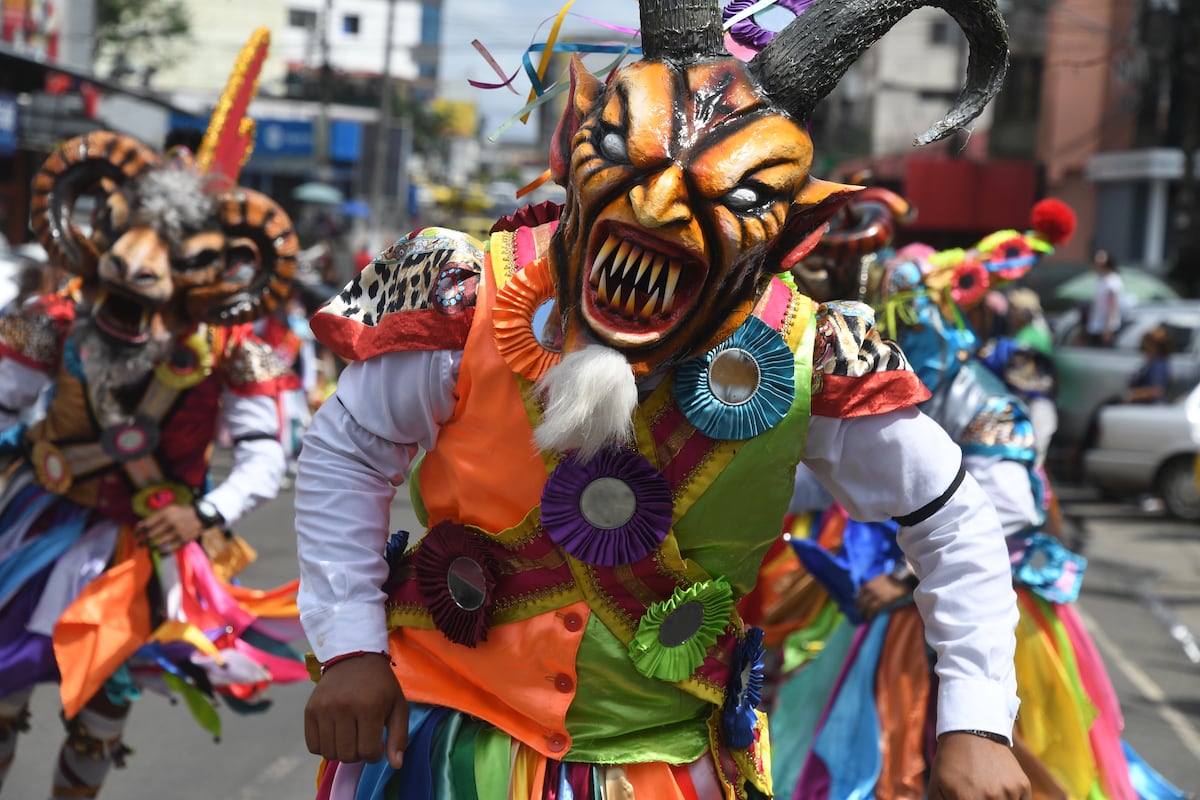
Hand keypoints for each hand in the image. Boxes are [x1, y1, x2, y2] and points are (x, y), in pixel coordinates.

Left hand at [134, 504, 204, 554]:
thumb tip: (140, 525)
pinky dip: (163, 553)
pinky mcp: (183, 540)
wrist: (202, 515)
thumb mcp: (169, 509)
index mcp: (165, 514)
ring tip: (148, 549)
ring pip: (158, 544)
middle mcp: (170, 523)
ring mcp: (177, 532)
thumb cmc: (182, 512)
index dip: (138, 531)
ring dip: (151, 548)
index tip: (134, 535)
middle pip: (150, 535)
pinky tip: (159, 553)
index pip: (146, 524)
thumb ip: (156, 516)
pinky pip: (170, 550)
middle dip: (142, 541)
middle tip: (139, 544)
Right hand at [304, 652, 407, 767]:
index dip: (375, 754)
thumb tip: (396, 765)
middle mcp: (343, 708)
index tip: (378, 743)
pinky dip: (325, 747)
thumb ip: (399, 737)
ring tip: (350, 737)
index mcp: (368, 707)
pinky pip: (313, 746)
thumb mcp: (398, 706)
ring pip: (330, 753)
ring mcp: (323, 709)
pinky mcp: (309, 710)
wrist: (354, 656)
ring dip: (342, 752)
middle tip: (364, 739)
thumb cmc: (380, 685)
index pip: (369, 752)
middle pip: (348, 755)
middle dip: (359, 754)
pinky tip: (335, 735)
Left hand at [855, 574, 910, 620]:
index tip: (858, 606)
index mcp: (868, 584)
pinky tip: (869, 618)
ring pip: (864, 606)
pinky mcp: (881, 601)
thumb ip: (871, 584)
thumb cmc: (891, 579)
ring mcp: (875, 596)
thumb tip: (868, 590)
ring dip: (863, 613)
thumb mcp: (878, 579)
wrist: (901, 579)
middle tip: (860, 613)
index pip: (858, 595)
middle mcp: (869, 590)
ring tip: (864, 617)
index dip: (857, 601)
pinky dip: (869, 615)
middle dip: (858, 608)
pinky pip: (872, 610)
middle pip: (859, 601)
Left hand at [929, 731, 1030, 798]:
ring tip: (987, 789)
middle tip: (978, 793)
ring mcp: (1009, 792)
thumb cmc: (950, 763)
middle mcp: (991, 798)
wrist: (972, 733)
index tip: (966, 798)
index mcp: (967, 799)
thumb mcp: (936, 787)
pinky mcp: (1022, 785)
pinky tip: (999, 787)